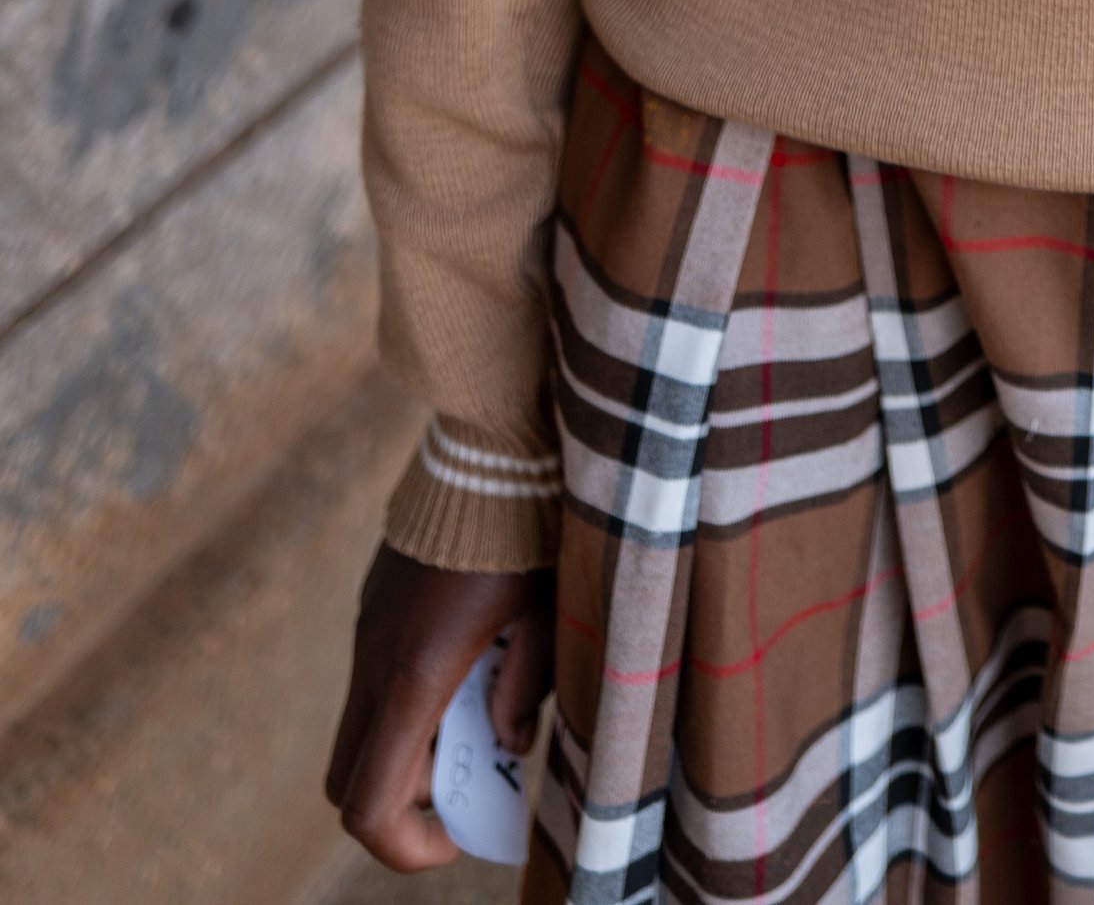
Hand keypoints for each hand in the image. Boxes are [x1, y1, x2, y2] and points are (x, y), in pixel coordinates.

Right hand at [326, 542, 553, 873]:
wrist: (489, 442)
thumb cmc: (529, 531)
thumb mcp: (545, 617)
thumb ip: (526, 689)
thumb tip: (509, 744)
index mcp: (415, 675)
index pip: (368, 803)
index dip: (405, 847)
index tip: (458, 836)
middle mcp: (374, 659)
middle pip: (351, 777)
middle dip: (406, 800)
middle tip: (473, 777)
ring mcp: (367, 629)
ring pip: (363, 728)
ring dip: (411, 746)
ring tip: (487, 707)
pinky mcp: (374, 605)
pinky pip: (375, 679)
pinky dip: (410, 701)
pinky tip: (473, 661)